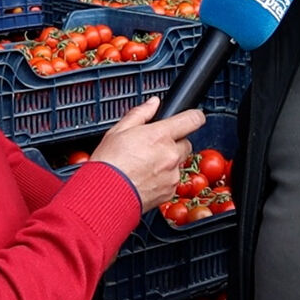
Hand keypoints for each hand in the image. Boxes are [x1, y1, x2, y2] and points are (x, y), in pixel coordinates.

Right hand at [90, 97, 204, 212]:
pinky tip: (146, 178)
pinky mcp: (170, 192)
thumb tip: (153, 103)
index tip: (192, 117)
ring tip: (146, 165)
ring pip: (179, 163)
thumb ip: (141, 113)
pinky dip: (164, 179)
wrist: (105, 195)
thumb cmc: (109, 164)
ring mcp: (172, 175)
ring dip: (169, 162)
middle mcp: (170, 155)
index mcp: (160, 136)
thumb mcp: (118, 130)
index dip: (194, 116)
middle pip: (186, 143)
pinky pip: (173, 181)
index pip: (192, 120)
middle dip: (174, 143)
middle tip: (154, 147)